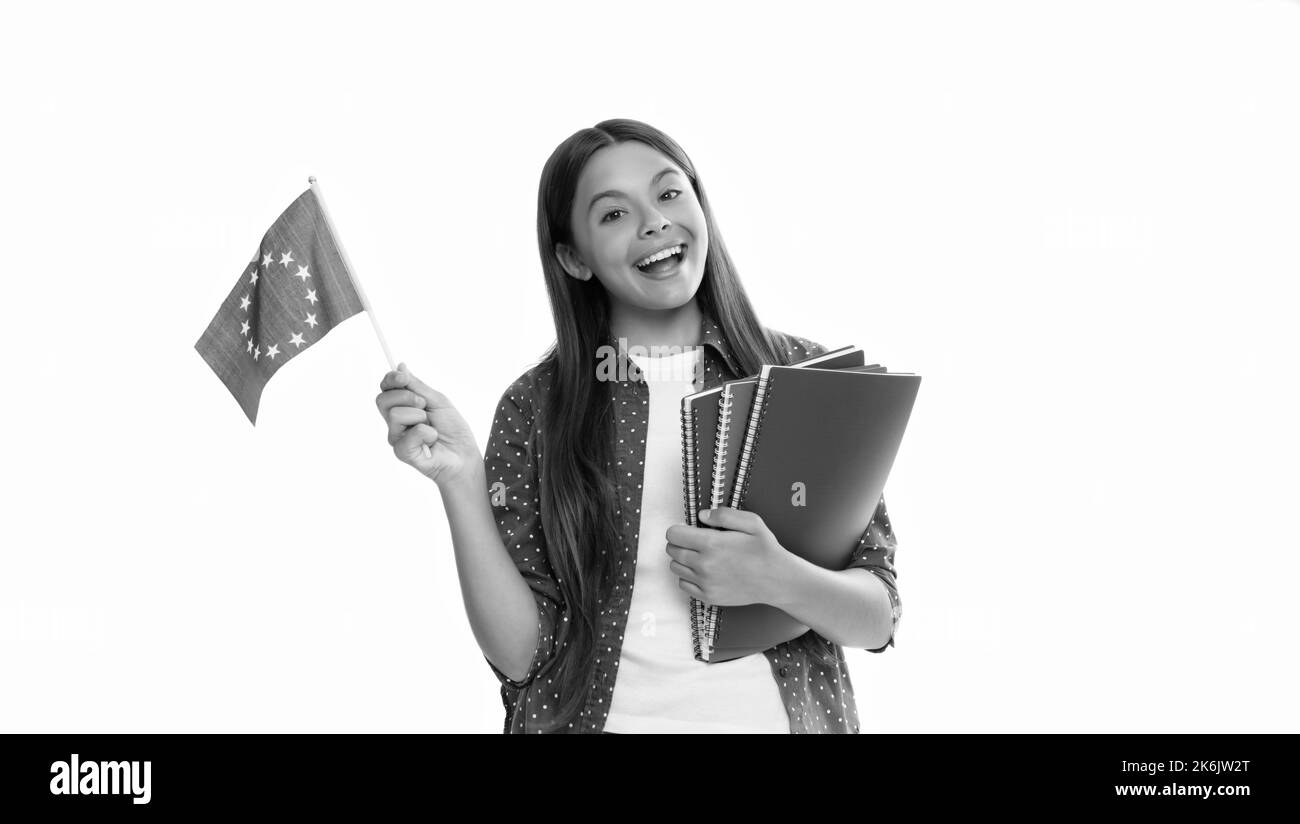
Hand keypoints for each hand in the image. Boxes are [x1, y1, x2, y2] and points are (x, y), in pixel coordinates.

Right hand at [375, 363, 481, 486]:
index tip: (402, 377)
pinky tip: (432, 440)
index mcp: (403, 407)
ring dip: (420, 416)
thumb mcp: (437, 400)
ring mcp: (397, 438)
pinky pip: (409, 434)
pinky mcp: (403, 452)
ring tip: (431, 426)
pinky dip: (427, 433)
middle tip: (424, 405)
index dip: (390, 380)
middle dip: (406, 396)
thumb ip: (417, 386)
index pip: (385, 389)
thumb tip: (400, 366)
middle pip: (383, 400)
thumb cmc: (453, 429)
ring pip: (395, 414)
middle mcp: (395, 422)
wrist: (464, 454)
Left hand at [664, 507, 792, 606]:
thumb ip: (724, 515)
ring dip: (682, 559)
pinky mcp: (708, 597)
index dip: (679, 529)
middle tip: (694, 541)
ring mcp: (705, 583)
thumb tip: (701, 516)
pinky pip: (683, 584)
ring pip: (675, 567)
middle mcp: (704, 565)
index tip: (688, 529)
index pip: (673, 535)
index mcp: (712, 544)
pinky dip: (688, 576)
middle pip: (672, 550)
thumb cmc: (765, 550)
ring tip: (699, 555)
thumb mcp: (752, 522)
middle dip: (679, 542)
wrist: (777, 580)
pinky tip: (702, 571)